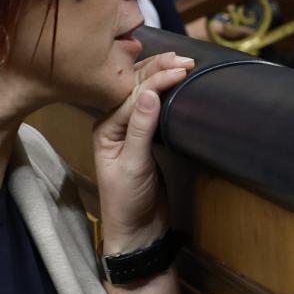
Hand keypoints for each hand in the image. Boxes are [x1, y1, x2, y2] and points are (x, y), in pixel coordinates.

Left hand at [92, 52, 194, 252]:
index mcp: (106, 128)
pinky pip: (156, 109)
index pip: (132, 95)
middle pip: (137, 90)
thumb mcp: (133, 165)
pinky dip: (167, 93)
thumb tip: (150, 93)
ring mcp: (132, 131)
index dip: (156, 79)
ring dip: (164, 78)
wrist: (138, 233)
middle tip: (187, 60)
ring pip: (146, 95)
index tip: (181, 68)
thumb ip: (140, 128)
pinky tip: (177, 82)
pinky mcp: (148, 140)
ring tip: (184, 63)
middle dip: (160, 71)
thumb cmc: (128, 203)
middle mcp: (116, 125)